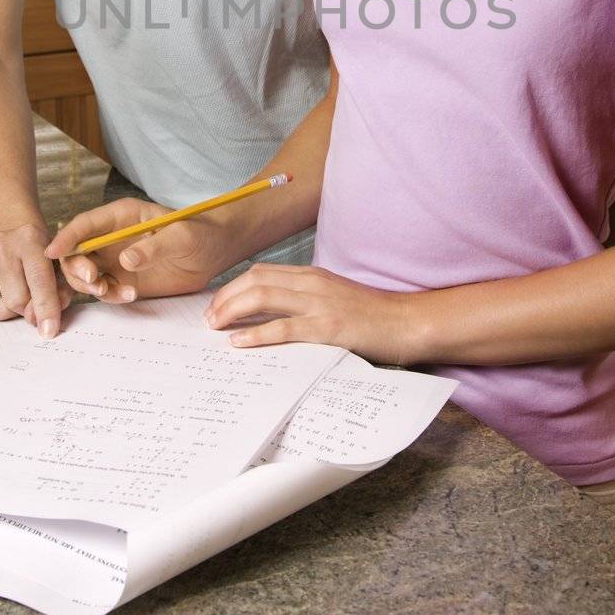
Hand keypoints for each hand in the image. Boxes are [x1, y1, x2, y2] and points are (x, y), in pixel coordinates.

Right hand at [0, 221, 69, 336]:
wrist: (15, 232)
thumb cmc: (43, 254)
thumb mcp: (62, 267)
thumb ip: (62, 292)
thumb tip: (45, 323)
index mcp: (30, 238)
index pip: (39, 280)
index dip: (46, 309)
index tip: (49, 331)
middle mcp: (1, 245)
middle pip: (16, 301)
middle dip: (29, 311)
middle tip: (34, 303)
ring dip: (12, 314)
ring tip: (19, 297)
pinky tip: (3, 300)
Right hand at [45, 197, 237, 303]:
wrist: (214, 253)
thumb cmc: (200, 233)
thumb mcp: (181, 236)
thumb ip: (155, 246)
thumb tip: (125, 260)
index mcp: (121, 216)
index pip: (85, 225)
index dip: (66, 237)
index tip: (52, 252)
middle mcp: (112, 237)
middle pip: (76, 252)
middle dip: (76, 268)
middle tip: (93, 280)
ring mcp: (115, 260)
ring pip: (84, 275)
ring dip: (90, 286)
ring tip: (110, 291)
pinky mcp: (124, 279)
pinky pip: (104, 291)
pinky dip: (109, 297)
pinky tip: (129, 295)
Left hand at [205, 263, 412, 363]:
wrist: (407, 322)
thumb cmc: (371, 315)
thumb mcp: (333, 297)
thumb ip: (305, 298)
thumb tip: (270, 311)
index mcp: (312, 275)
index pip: (261, 272)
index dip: (233, 286)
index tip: (216, 304)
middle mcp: (312, 283)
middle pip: (254, 281)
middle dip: (225, 298)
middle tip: (208, 319)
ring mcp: (320, 304)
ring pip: (263, 297)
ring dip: (232, 311)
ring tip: (215, 327)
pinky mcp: (328, 327)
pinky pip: (284, 328)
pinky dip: (257, 334)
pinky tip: (239, 342)